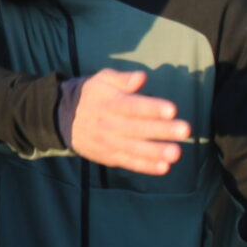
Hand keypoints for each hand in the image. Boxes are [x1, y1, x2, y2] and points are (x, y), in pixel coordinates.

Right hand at [57, 69, 188, 173]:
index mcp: (109, 104)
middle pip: (137, 129)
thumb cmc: (91, 95)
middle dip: (161, 131)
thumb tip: (141, 78)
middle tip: (184, 130)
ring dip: (156, 152)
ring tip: (176, 153)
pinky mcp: (109, 157)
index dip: (151, 108)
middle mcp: (109, 125)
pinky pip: (128, 163)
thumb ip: (122, 79)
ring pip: (134, 149)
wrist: (62, 118)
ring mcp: (108, 143)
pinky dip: (145, 167)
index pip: (132, 106)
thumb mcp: (102, 80)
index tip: (172, 110)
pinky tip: (163, 167)